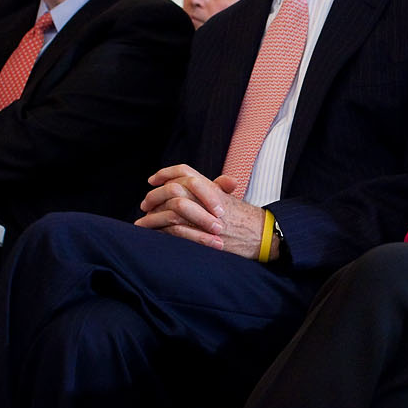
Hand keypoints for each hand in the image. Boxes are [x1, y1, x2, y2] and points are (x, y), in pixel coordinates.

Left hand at [137, 164, 268, 257]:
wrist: (264, 235)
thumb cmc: (248, 219)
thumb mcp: (230, 199)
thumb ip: (215, 189)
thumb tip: (207, 182)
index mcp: (212, 187)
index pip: (184, 171)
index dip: (166, 173)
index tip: (152, 180)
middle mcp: (208, 199)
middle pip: (173, 189)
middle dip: (154, 196)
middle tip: (145, 204)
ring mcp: (206, 216)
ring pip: (171, 210)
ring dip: (153, 216)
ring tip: (142, 221)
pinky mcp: (204, 235)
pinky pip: (175, 231)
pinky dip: (160, 231)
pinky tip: (151, 233)